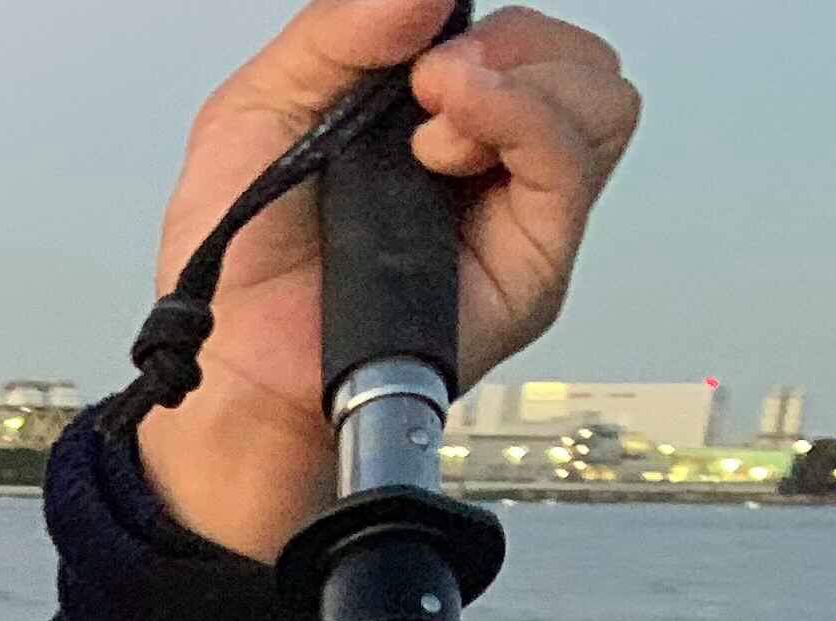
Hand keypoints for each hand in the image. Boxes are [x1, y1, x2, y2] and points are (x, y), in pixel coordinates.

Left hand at [136, 0, 641, 562]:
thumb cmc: (240, 267)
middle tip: (426, 83)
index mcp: (433, 119)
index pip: (520, 40)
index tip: (416, 43)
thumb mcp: (260, 109)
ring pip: (601, 102)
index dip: (485, 25)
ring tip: (432, 123)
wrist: (233, 371)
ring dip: (521, 82)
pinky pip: (571, 164)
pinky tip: (454, 131)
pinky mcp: (530, 264)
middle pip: (577, 61)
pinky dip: (524, 121)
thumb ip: (340, 32)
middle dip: (511, 43)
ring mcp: (515, 212)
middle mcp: (486, 162)